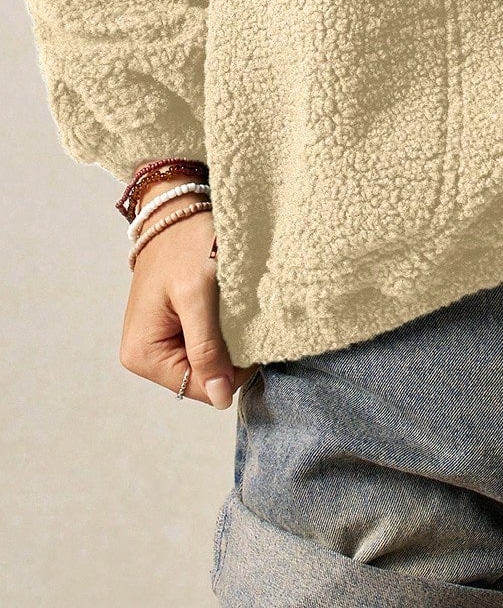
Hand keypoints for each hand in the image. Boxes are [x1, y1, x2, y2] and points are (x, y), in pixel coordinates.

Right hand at [119, 208, 251, 407]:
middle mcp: (145, 357)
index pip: (201, 388)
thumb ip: (206, 349)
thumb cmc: (184, 245)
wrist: (177, 209)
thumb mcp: (197, 296)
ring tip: (230, 307)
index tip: (250, 334)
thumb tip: (220, 400)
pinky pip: (205, 344)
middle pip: (205, 378)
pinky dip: (222, 330)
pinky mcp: (172, 329)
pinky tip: (225, 307)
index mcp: (143, 356)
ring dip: (227, 340)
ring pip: (209, 362)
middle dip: (229, 352)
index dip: (233, 369)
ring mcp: (158, 343)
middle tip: (239, 314)